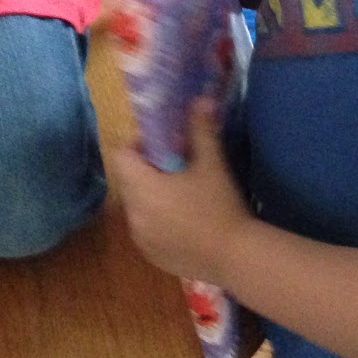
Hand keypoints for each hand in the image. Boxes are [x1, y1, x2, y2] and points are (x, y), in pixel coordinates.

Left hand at [113, 99, 252, 285]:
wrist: (237, 258)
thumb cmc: (221, 206)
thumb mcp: (211, 164)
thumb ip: (200, 129)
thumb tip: (201, 100)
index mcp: (142, 188)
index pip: (120, 156)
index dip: (137, 146)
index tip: (162, 147)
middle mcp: (133, 214)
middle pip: (127, 181)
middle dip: (146, 171)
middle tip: (176, 169)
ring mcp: (140, 239)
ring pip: (136, 206)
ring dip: (150, 197)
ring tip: (182, 197)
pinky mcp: (151, 257)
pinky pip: (144, 230)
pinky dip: (156, 222)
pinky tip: (184, 223)